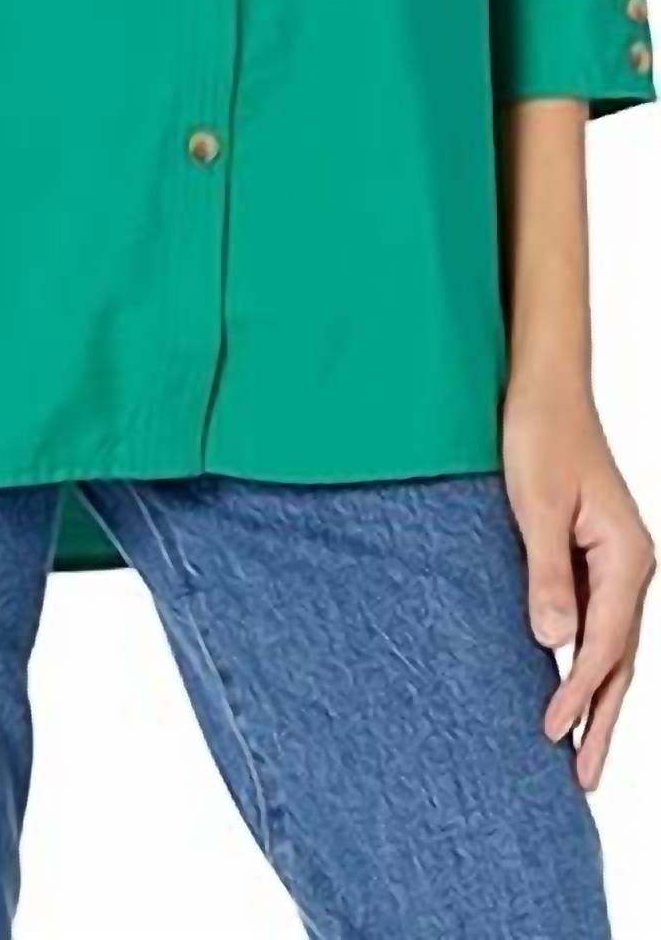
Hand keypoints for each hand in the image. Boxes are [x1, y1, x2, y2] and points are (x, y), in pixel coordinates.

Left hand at [503, 382, 654, 789]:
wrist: (546, 385)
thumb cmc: (539, 433)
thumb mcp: (534, 503)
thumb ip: (546, 574)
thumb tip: (555, 645)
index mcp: (627, 556)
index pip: (606, 644)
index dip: (581, 692)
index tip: (554, 734)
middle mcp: (632, 565)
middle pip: (622, 660)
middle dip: (603, 719)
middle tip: (584, 780)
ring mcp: (618, 562)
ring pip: (615, 647)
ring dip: (600, 698)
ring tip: (582, 754)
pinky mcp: (596, 554)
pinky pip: (600, 622)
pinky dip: (591, 662)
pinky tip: (574, 683)